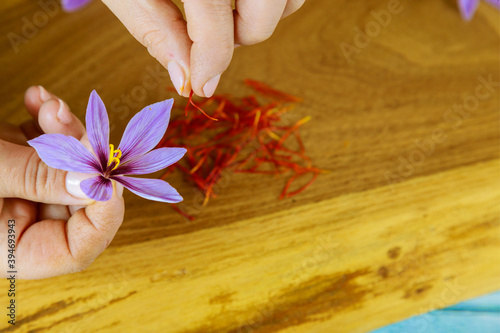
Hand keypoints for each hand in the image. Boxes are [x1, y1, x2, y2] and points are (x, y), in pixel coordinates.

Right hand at [0, 86, 123, 278]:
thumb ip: (36, 179)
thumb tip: (95, 181)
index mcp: (13, 250)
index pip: (81, 248)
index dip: (104, 213)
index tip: (110, 174)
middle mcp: (23, 225)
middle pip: (81, 199)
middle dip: (85, 156)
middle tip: (74, 123)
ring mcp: (21, 193)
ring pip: (70, 167)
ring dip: (67, 131)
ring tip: (49, 104)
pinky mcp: (16, 165)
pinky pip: (48, 148)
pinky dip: (47, 122)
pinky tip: (38, 100)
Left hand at [101, 0, 304, 97]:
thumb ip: (159, 31)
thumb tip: (187, 79)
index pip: (216, 21)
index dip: (210, 60)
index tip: (202, 85)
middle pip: (266, 13)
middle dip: (239, 36)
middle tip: (208, 36)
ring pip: (288, 0)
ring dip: (258, 17)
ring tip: (221, 9)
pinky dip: (270, 0)